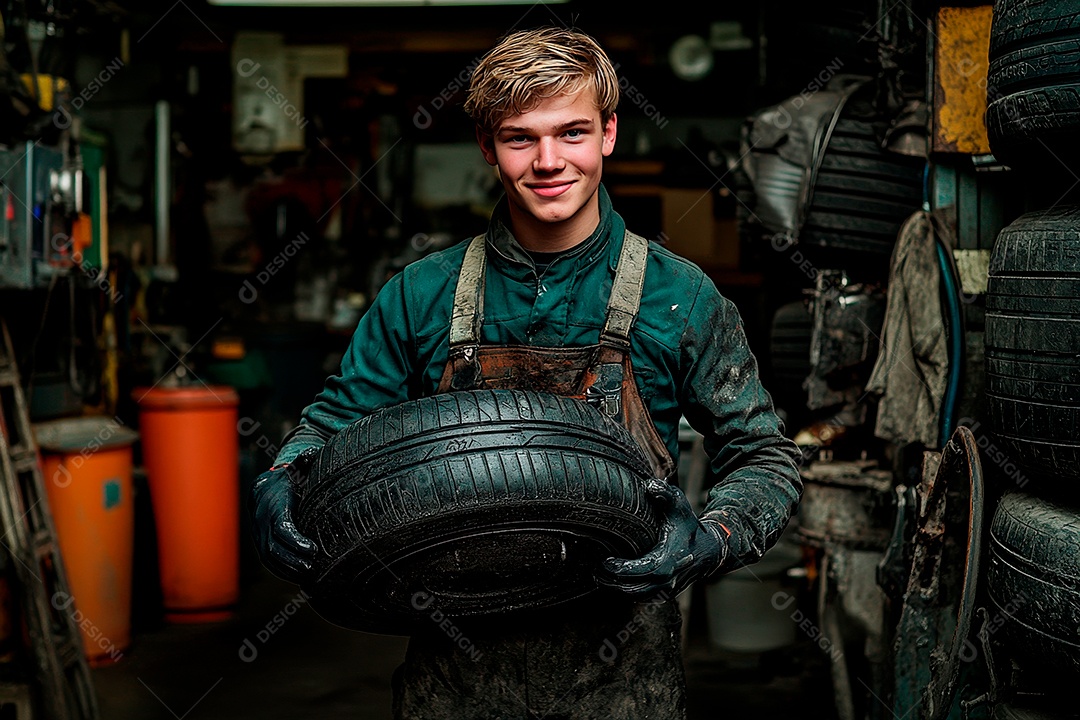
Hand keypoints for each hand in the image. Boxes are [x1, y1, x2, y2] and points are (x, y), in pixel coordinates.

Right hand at [250, 449, 317, 583]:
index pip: (282, 528)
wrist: (263, 489)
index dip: (296, 541)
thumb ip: (304, 462)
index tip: (313, 549)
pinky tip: (298, 576)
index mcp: (273, 505)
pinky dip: (282, 571)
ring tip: (308, 574)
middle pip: (275, 547)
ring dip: (288, 568)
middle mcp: (263, 522)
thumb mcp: (296, 470)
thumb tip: (312, 452)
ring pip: (270, 557)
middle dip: (293, 559)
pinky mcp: (261, 544)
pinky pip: (268, 561)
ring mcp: (259, 535)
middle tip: (313, 566)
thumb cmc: (287, 480)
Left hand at [595, 479, 727, 598]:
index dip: (622, 569)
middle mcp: (668, 579)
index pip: (641, 570)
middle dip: (613, 581)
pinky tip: (616, 582)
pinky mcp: (665, 594)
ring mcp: (667, 589)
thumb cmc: (689, 528)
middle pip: (635, 588)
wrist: (708, 550)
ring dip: (618, 588)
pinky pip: (643, 597)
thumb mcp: (679, 507)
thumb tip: (650, 486)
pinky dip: (628, 592)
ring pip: (637, 596)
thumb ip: (665, 495)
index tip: (606, 562)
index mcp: (669, 560)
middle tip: (597, 570)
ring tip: (601, 576)